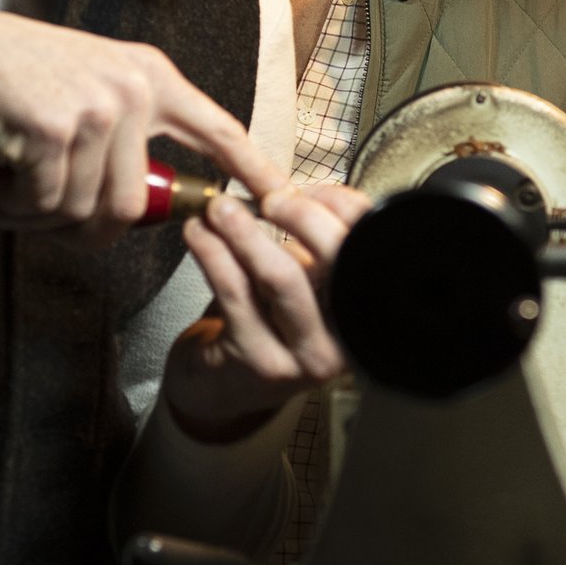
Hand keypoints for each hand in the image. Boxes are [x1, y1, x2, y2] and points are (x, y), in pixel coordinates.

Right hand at [0, 0, 276, 231]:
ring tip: (14, 188)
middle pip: (134, 204)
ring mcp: (95, 109)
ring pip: (85, 210)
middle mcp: (132, 90)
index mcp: (150, 77)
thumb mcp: (88, 84)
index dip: (252, 169)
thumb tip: (143, 199)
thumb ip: (125, 128)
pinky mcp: (54, 131)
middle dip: (88, 228)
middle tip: (45, 214)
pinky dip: (16, 208)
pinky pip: (46, 205)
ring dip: (42, 217)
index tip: (279, 198)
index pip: (218, 129)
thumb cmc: (7, 75)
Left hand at [163, 181, 375, 439]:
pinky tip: (197, 233)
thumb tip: (282, 179)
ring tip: (218, 207)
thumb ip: (303, 233)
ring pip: (281, 277)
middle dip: (299, 215)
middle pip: (335, 259)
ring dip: (245, 231)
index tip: (304, 187)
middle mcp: (348, 337)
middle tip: (266, 197)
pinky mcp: (260, 362)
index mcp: (364, 306)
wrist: (228, 385)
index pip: (368, 241)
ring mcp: (306, 356)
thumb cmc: (268, 320)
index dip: (340, 204)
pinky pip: (236, 293)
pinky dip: (213, 254)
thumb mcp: (300, 278)